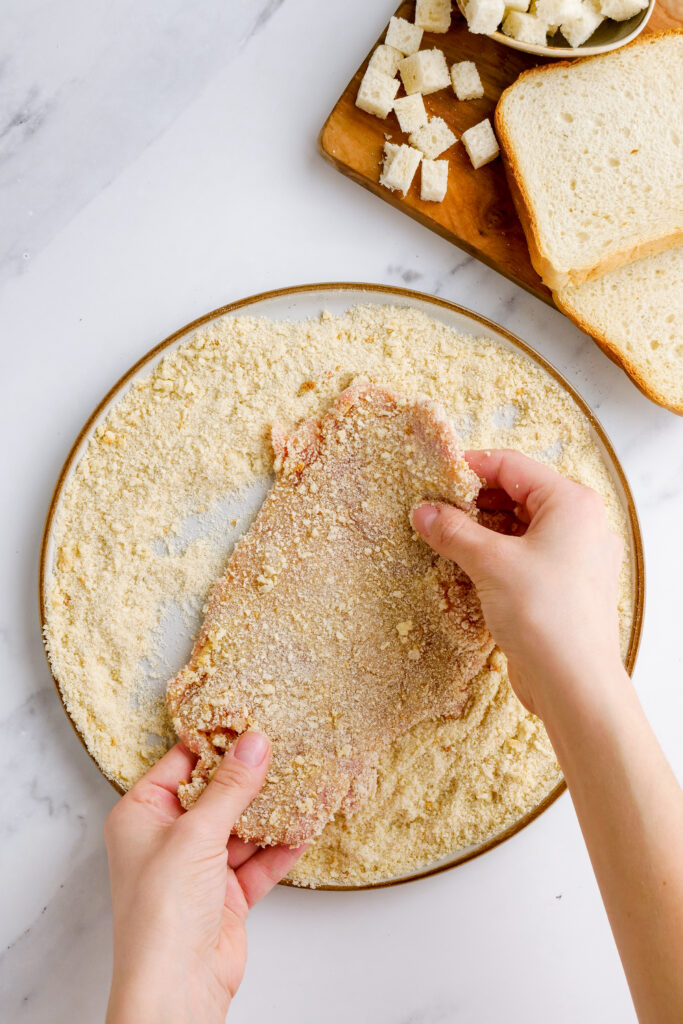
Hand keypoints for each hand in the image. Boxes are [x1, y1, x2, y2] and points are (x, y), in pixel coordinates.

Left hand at [105, 733, 304, 1023]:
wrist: (176, 989)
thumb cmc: (161, 914)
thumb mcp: (196, 835)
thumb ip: (231, 787)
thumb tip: (254, 743)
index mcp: (141, 816)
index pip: (181, 763)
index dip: (216, 742)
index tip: (250, 719)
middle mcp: (167, 838)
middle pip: (215, 793)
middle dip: (249, 776)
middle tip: (284, 745)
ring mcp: (197, 868)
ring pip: (240, 827)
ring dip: (271, 811)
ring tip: (304, 780)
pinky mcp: (225, 895)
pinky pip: (257, 862)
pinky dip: (280, 848)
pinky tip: (304, 828)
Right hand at [411, 449, 623, 717]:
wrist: (574, 683)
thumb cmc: (544, 613)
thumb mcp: (490, 563)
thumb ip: (453, 531)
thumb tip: (423, 511)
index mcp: (572, 502)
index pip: (512, 466)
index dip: (470, 466)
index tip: (434, 476)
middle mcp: (580, 523)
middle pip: (517, 494)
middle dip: (473, 501)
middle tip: (433, 509)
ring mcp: (575, 556)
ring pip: (519, 527)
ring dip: (481, 530)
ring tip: (442, 536)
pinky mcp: (564, 585)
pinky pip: (525, 556)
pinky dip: (496, 555)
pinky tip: (465, 564)